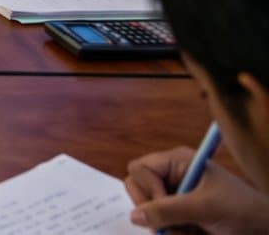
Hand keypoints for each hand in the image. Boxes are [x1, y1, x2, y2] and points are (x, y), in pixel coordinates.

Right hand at [127, 150, 268, 233]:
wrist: (265, 230)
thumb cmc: (241, 211)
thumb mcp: (204, 208)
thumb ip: (168, 210)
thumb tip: (134, 216)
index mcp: (177, 162)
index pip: (139, 169)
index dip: (147, 189)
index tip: (167, 205)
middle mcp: (172, 176)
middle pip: (138, 189)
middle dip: (154, 211)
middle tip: (172, 224)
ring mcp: (175, 197)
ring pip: (149, 213)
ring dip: (168, 228)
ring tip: (193, 232)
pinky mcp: (180, 215)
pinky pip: (162, 225)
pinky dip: (175, 234)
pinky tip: (195, 234)